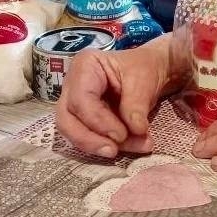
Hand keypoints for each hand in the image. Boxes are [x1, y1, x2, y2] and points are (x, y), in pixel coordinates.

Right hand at [56, 40, 169, 158]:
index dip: (98, 121)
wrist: (150, 71)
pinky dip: (107, 145)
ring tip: (128, 148)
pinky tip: (130, 146)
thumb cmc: (143, 68)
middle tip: (113, 151)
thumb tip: (136, 130)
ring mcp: (74, 103)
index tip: (122, 135)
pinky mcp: (82, 119)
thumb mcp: (144, 80)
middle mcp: (72, 85)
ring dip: (99, 145)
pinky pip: (86, 137)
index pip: (80, 100)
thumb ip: (136, 105)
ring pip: (72, 133)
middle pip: (66, 120)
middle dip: (89, 140)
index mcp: (85, 66)